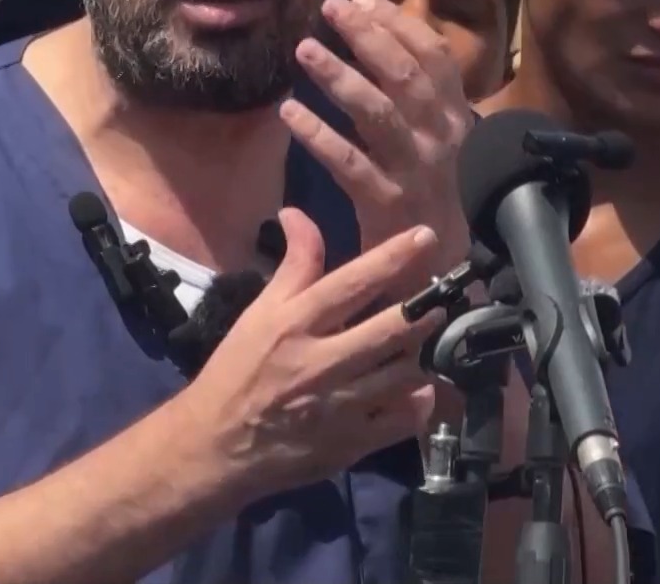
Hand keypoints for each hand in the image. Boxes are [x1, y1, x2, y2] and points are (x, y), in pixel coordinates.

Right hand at [182, 208, 441, 494]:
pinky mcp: (351, 445)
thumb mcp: (259, 312)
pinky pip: (404, 419)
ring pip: (404, 374)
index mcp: (295, 324)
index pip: (352, 282)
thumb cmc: (236, 372)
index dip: (393, 257)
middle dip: (426, 309)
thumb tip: (298, 213)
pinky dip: (420, 401)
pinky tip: (420, 388)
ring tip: (437, 337)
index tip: (425, 236)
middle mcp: (321, 362)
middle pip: (390, 329)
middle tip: (445, 295)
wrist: (214, 446)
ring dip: (426, 352)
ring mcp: (340, 407)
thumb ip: (292, 265)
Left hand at [281, 0, 472, 274]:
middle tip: (330, 7)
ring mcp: (415, 168)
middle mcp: (440, 136)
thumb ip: (414, 94)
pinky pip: (349, 161)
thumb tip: (375, 33)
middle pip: (406, 75)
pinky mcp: (387, 201)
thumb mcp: (435, 138)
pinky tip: (290, 112)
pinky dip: (318, 134)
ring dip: (340, 77)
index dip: (400, 24)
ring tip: (304, 50)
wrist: (439, 266)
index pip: (435, 56)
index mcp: (456, 116)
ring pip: (378, 112)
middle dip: (368, 36)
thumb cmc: (429, 192)